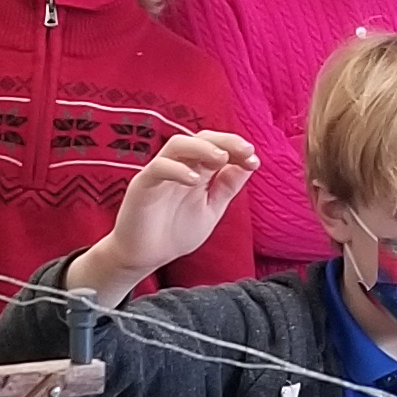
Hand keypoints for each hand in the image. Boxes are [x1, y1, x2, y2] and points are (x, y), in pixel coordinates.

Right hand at [72, 133, 259, 302]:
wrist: (145, 258)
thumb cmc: (175, 233)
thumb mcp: (211, 210)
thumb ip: (226, 187)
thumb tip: (249, 164)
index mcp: (196, 171)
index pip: (217, 147)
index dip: (237, 149)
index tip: (254, 160)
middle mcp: (178, 167)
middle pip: (200, 138)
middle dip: (225, 141)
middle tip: (245, 151)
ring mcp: (159, 173)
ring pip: (178, 145)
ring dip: (202, 148)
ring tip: (222, 158)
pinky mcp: (142, 185)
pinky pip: (158, 168)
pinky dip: (177, 169)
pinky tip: (194, 181)